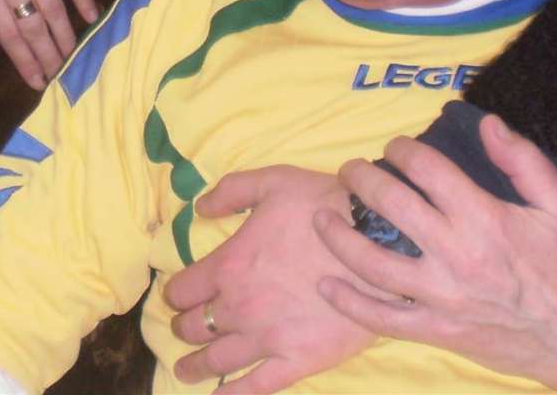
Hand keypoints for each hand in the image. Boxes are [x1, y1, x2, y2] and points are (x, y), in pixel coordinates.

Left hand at [164, 166, 381, 392]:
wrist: (380, 243)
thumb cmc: (324, 207)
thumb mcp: (272, 182)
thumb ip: (230, 192)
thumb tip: (200, 207)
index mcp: (229, 265)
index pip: (183, 290)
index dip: (177, 293)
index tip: (178, 296)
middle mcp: (240, 307)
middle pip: (195, 327)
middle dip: (184, 327)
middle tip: (183, 329)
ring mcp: (268, 338)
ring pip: (217, 360)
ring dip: (195, 365)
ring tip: (185, 371)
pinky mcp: (299, 360)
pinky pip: (257, 387)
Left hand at [317, 116, 556, 394]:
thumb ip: (523, 160)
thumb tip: (486, 122)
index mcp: (483, 218)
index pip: (425, 168)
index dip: (402, 149)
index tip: (395, 147)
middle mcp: (455, 253)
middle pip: (389, 204)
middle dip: (361, 178)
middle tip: (351, 171)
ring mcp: (440, 296)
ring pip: (371, 262)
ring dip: (338, 235)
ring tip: (321, 217)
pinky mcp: (436, 330)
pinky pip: (381, 318)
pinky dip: (348, 302)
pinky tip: (326, 284)